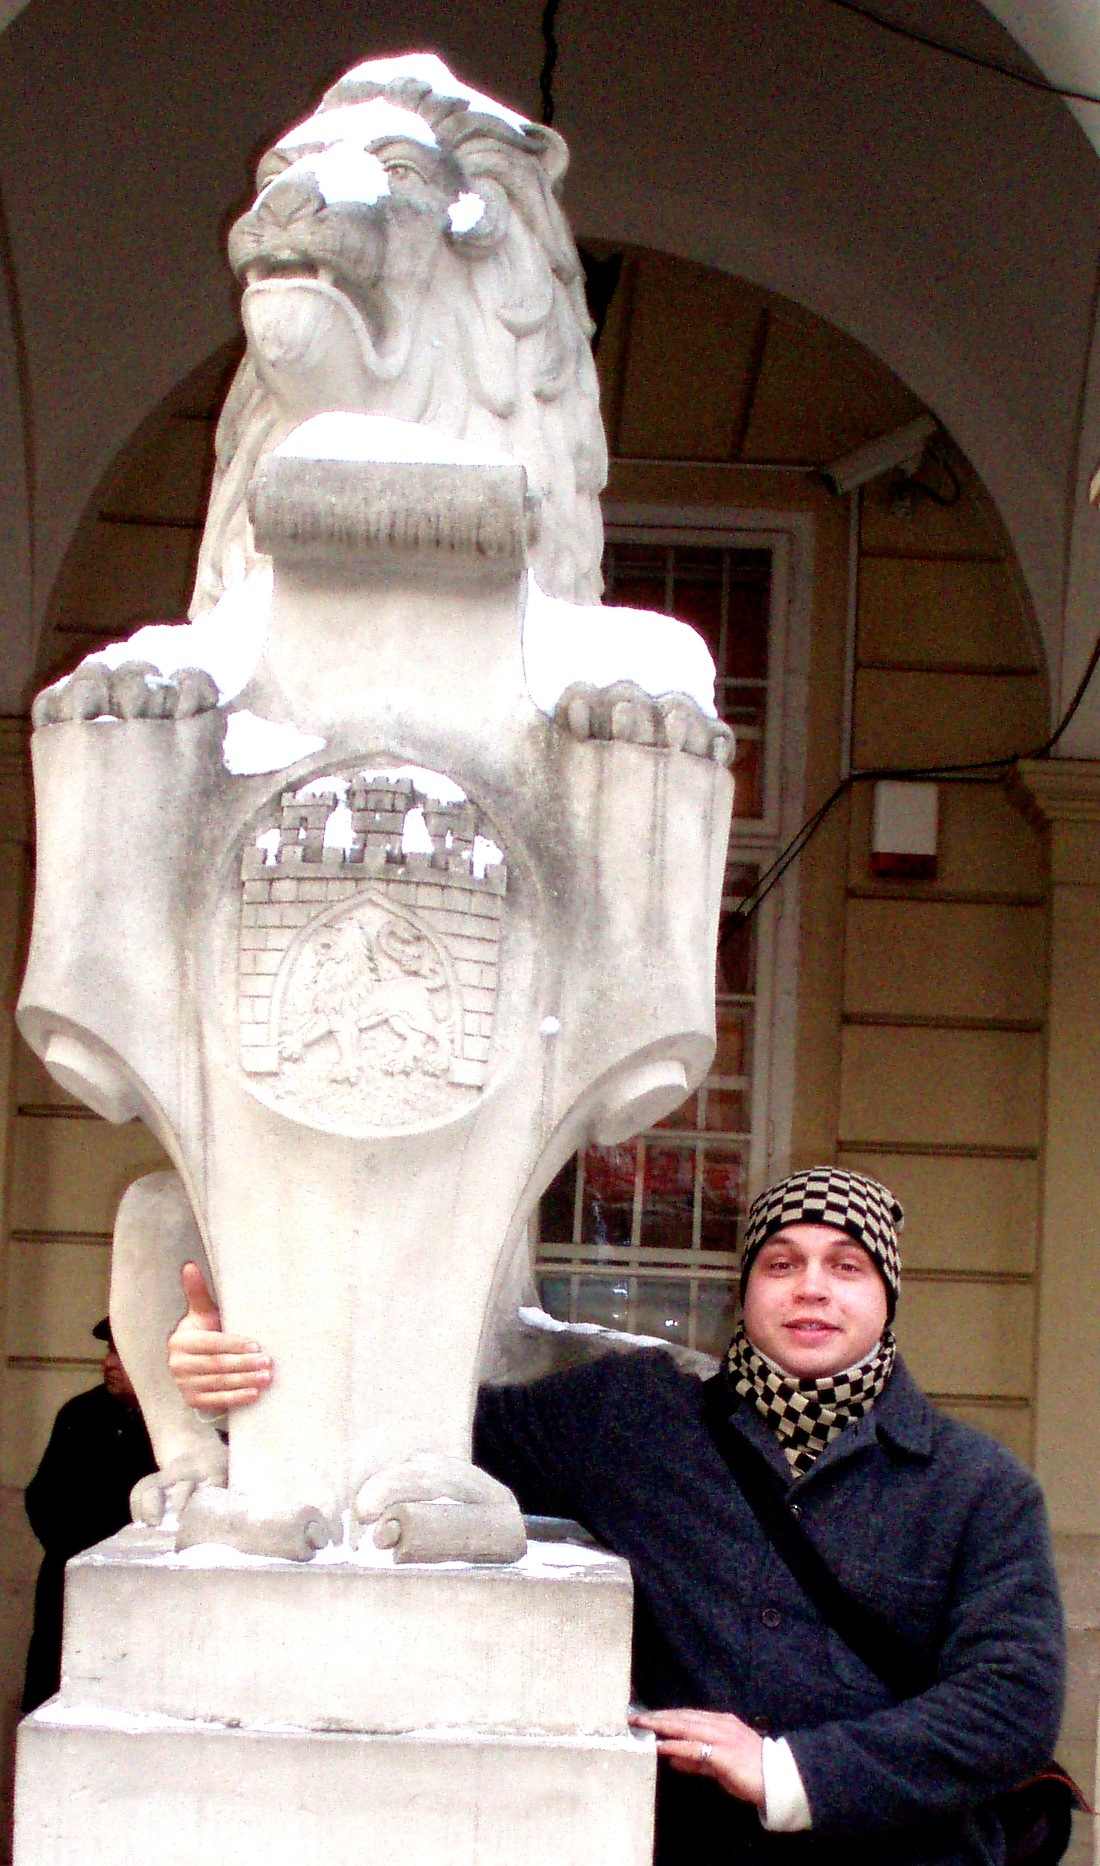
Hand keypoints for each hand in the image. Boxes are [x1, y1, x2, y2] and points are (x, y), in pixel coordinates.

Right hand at [167, 1263, 272, 1412]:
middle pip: (216, 1364)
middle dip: (244, 1364)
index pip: (211, 1344)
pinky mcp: (192, 1400)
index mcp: (180, 1341)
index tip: (256, 1345)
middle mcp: (178, 1364)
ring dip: (245, 1381)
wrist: (195, 1364)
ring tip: (267, 1377)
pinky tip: (254, 1394)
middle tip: (268, 1362)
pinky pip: (217, 1400)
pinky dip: (237, 1398)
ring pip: (219, 1383)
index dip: (234, 1345)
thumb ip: (197, 1293)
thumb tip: (190, 1265)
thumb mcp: (201, 1314)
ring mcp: (184, 1385)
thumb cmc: (205, 1333)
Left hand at [629, 1708, 765, 1805]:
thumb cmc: (750, 1772)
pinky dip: (675, 1745)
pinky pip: (693, 1747)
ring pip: (685, 1726)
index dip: (667, 1715)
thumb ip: (696, 1761)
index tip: (648, 1716)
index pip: (688, 1715)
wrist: (775, 1780)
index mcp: (721, 1723)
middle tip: (636, 1717)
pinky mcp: (722, 1752)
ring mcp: (721, 1736)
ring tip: (642, 1725)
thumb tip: (672, 1759)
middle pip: (683, 1716)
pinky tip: (660, 1745)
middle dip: (658, 1716)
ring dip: (661, 1725)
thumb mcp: (719, 1765)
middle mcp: (720, 1724)